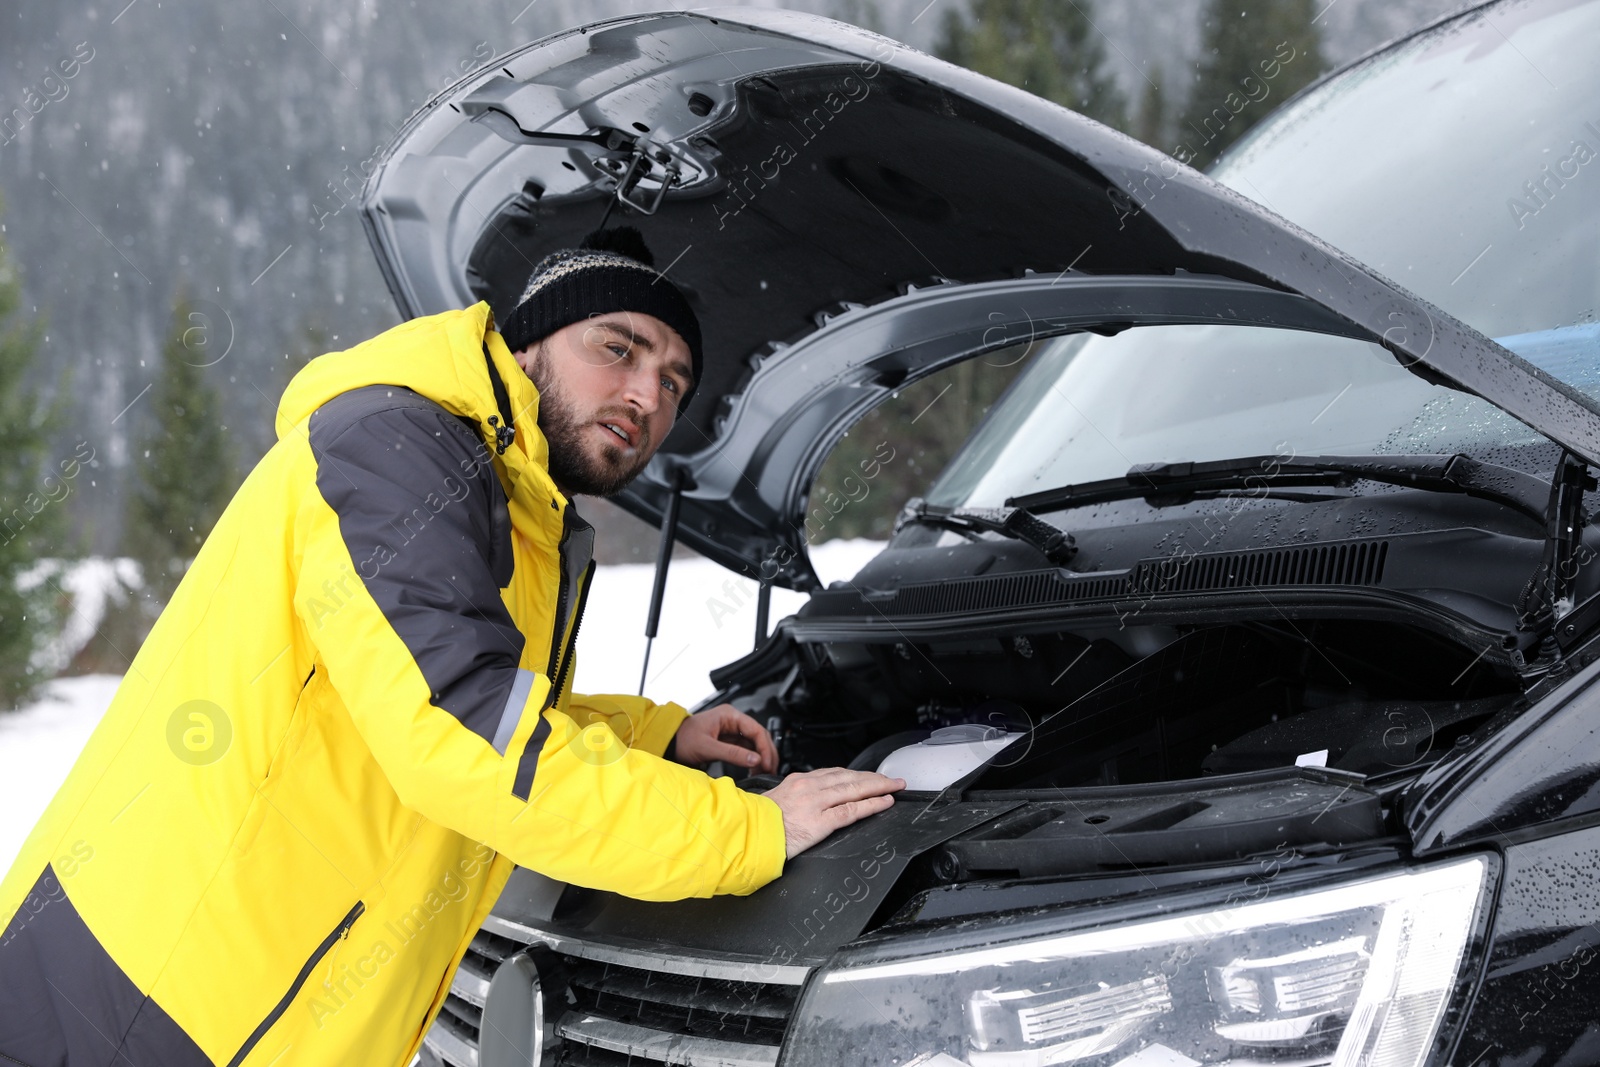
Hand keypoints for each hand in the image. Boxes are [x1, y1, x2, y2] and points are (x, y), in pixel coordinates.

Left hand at [671, 704, 778, 772]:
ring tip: (763, 772)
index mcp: (729, 715)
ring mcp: (731, 730)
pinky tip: (754, 769)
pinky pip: (745, 748)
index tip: (767, 763)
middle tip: (770, 769)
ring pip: (754, 743)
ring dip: (760, 757)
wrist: (668, 743)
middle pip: (758, 736)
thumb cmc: (682, 739)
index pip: (756, 730)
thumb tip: (755, 760)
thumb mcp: (707, 747)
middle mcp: (733, 720)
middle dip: (766, 753)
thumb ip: (733, 754)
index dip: (765, 747)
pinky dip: (752, 759)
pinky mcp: (728, 740)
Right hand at [765, 768, 905, 858]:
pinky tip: (884, 802)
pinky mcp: (820, 821)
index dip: (856, 774)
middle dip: (873, 777)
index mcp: (798, 781)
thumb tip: (807, 801)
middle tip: (891, 778)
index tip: (868, 775)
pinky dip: (872, 805)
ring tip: (894, 787)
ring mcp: (816, 803)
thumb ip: (795, 797)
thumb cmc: (758, 822)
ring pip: (855, 789)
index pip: (834, 773)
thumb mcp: (776, 799)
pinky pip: (852, 810)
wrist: (745, 835)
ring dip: (879, 786)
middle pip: (849, 777)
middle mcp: (809, 786)